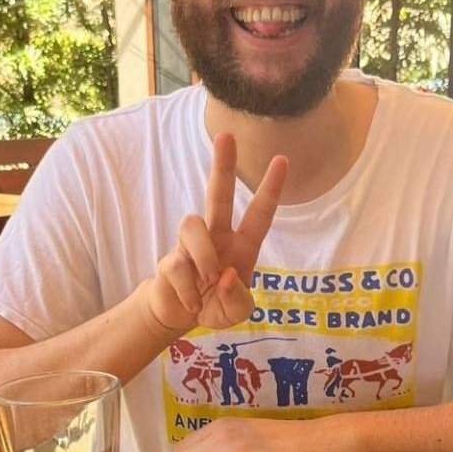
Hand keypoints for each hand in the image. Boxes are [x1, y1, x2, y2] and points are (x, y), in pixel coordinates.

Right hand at [145, 132, 286, 331]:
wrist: (180, 316)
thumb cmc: (216, 305)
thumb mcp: (237, 313)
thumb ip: (238, 299)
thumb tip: (228, 274)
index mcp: (242, 246)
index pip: (260, 213)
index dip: (271, 188)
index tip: (282, 160)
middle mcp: (217, 237)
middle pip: (218, 194)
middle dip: (222, 165)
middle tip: (225, 135)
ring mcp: (191, 245)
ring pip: (193, 224)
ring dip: (202, 255)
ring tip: (207, 281)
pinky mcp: (170, 259)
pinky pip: (178, 264)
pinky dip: (188, 290)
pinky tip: (192, 303)